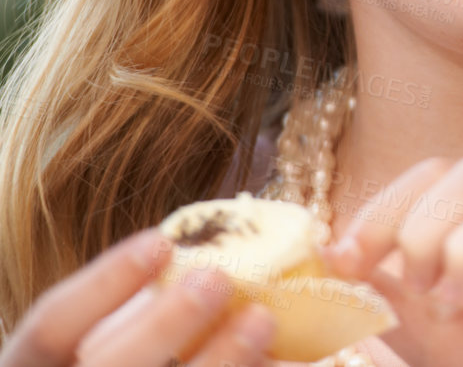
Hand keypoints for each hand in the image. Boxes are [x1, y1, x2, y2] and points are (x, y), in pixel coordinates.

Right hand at [0, 227, 276, 366]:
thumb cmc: (123, 355)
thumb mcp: (104, 336)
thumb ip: (139, 308)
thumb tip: (222, 256)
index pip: (51, 327)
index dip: (102, 285)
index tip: (160, 242)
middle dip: (163, 326)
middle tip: (218, 279)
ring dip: (218, 362)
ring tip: (262, 320)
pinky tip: (276, 362)